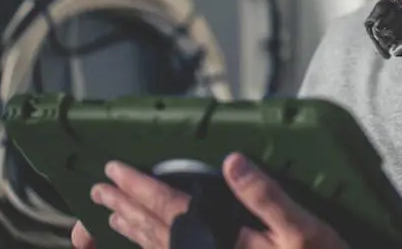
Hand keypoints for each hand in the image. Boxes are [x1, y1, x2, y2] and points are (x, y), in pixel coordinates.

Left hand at [70, 153, 349, 248]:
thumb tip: (233, 162)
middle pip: (156, 231)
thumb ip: (265, 195)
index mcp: (222, 241)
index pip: (170, 209)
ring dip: (133, 231)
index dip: (141, 187)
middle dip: (127, 207)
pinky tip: (148, 243)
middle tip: (99, 190)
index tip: (114, 170)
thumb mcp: (302, 228)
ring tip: (111, 215)